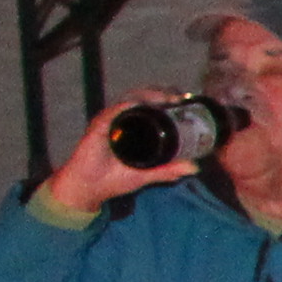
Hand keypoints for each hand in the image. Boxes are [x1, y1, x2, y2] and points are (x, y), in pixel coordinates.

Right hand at [38, 88, 202, 215]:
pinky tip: (134, 104)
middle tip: (178, 97)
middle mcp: (118, 120)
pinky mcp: (96, 130)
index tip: (183, 97)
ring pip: (127, 101)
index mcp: (129, 125)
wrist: (88, 188)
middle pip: (140, 97)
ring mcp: (107, 123)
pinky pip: (110, 115)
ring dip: (146, 96)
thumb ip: (168, 171)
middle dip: (159, 92)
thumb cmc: (113, 179)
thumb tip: (194, 168)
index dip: (164, 96)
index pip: (147, 103)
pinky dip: (122, 108)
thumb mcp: (146, 174)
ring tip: (165, 98)